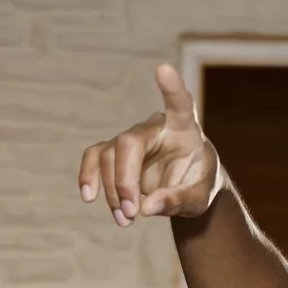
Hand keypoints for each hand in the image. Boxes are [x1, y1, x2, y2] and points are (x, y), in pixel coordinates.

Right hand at [77, 63, 222, 226]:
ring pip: (109, 155)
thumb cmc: (198, 183)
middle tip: (133, 213)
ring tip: (126, 220)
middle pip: (129, 142)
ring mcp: (132, 137)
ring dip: (113, 192)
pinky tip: (89, 197)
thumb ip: (178, 201)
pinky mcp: (115, 152)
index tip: (163, 68)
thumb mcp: (199, 198)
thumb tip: (145, 208)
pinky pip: (94, 157)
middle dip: (125, 181)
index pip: (179, 103)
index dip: (171, 87)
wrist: (187, 185)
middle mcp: (154, 126)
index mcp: (184, 129)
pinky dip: (88, 176)